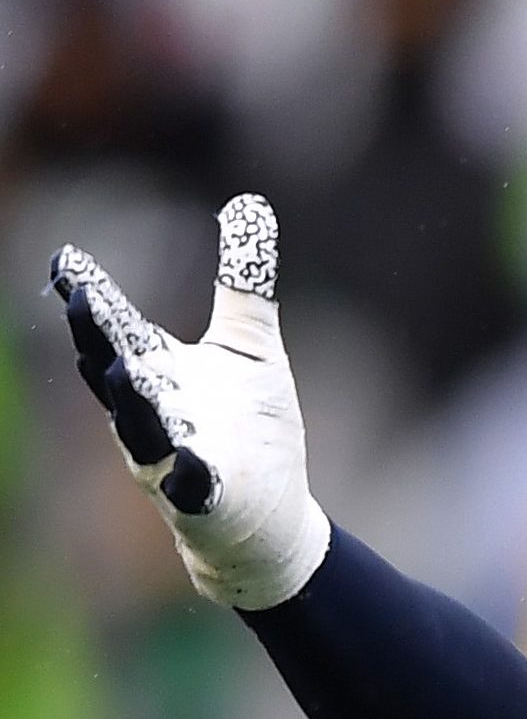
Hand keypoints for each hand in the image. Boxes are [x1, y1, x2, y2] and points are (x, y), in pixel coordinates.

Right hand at [51, 194, 328, 610]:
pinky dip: (187, 473)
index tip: (66, 259)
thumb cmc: (250, 428)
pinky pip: (190, 486)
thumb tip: (248, 201)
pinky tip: (189, 461)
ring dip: (131, 400)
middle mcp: (152, 411)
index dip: (90, 295)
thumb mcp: (250, 344)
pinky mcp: (205, 497)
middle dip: (97, 337)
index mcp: (157, 370)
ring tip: (122, 368)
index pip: (116, 326)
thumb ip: (244, 278)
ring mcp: (171, 456)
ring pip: (141, 428)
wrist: (267, 517)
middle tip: (80, 296)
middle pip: (115, 369)